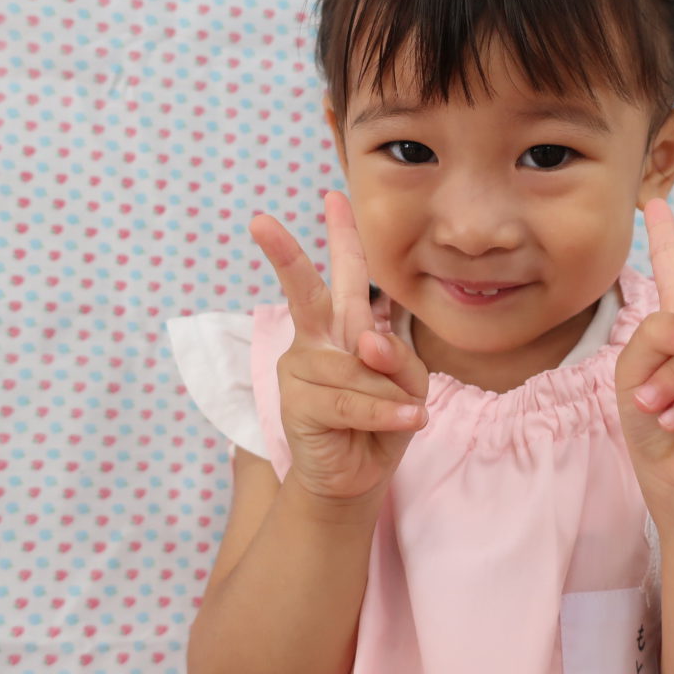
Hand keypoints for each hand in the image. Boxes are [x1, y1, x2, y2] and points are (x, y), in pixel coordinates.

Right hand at [248, 190, 428, 504]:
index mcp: (344, 328)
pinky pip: (355, 400)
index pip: (347, 276)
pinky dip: (386, 413)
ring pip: (359, 367)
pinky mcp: (298, 404)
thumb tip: (364, 341)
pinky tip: (412, 420)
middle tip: (260, 222)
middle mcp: (317, 341)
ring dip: (392, 396)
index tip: (333, 196)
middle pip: (305, 294)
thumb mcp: (407, 383)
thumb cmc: (381, 422)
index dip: (342, 236)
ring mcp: (301, 371)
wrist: (357, 478)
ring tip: (402, 415)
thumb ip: (396, 356)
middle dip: (286, 256)